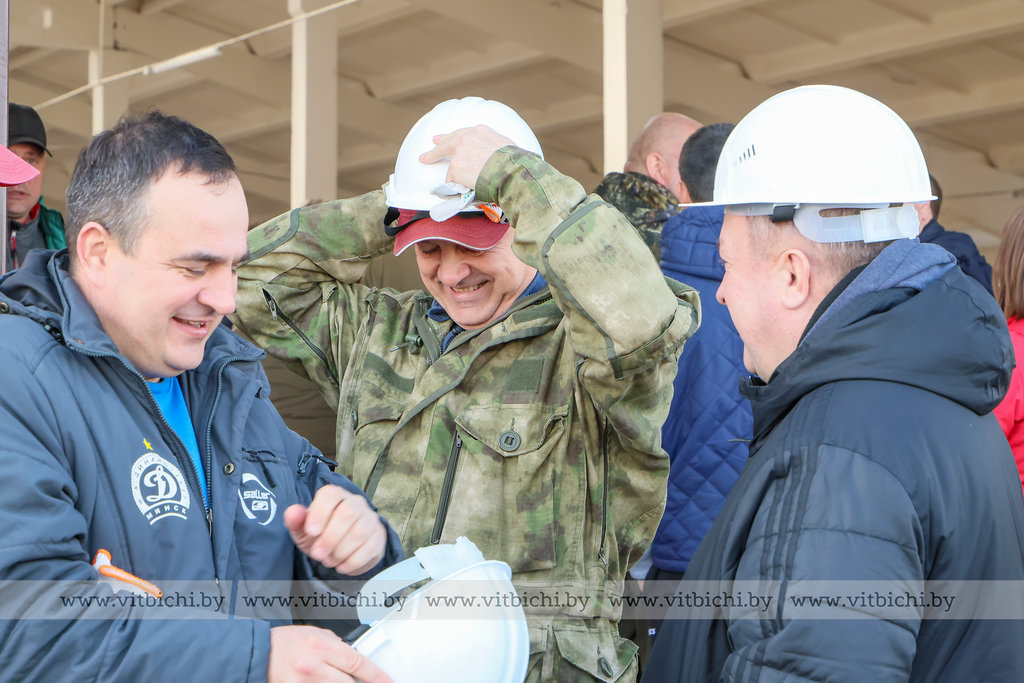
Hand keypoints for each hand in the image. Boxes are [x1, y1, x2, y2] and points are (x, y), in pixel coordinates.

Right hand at [269, 625, 392, 682]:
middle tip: (367, 682)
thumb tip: (356, 662)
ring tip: (338, 679)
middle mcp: (313, 666)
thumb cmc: (287, 642)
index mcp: (321, 646)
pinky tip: (326, 682)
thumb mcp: (317, 634)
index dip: (377, 676)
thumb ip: (338, 647)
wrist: (258, 652)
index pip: (357, 663)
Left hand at [286, 485, 386, 575]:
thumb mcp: (303, 530)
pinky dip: (352, 561)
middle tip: (317, 554)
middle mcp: (355, 502)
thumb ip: (295, 521)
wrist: (343, 546)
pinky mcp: (379, 536)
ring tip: (329, 560)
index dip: (320, 513)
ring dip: (340, 551)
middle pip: (348, 513)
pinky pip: (370, 548)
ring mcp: (370, 518)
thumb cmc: (321, 533)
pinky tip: (342, 565)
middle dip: (330, 538)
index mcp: (335, 495)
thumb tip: (293, 512)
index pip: (330, 495)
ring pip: (360, 532)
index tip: (311, 532)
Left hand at [419, 125, 515, 189]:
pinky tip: (456, 190)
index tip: (443, 139)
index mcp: (480, 131)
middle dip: (436, 147)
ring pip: (450, 164)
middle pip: (447, 142)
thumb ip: (494, 148)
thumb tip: (494, 158)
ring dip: (448, 172)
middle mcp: (467, 138)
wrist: (511, 171)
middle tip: (428, 152)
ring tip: (441, 178)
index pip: (462, 133)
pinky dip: (454, 186)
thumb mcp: (506, 146)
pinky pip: (453, 180)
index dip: (453, 137)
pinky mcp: (455, 168)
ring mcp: (459, 153)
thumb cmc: (515, 163)